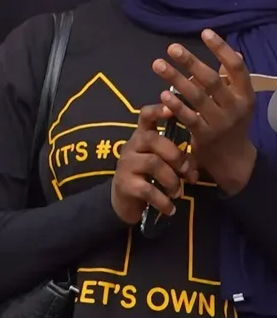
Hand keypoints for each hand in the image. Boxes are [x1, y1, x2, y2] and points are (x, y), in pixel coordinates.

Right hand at [112, 103, 191, 224]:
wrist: (124, 201)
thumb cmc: (148, 177)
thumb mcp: (164, 164)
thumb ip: (178, 159)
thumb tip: (192, 168)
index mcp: (142, 138)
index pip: (145, 117)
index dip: (156, 111)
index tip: (170, 109)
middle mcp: (131, 147)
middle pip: (153, 139)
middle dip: (175, 155)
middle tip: (186, 171)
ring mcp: (126, 165)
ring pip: (153, 163)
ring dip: (172, 179)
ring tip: (177, 193)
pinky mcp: (125, 184)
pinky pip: (148, 189)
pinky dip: (163, 201)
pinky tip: (170, 208)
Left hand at [154, 31, 259, 194]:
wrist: (232, 158)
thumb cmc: (231, 121)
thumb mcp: (238, 100)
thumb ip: (232, 79)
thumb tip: (234, 52)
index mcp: (246, 95)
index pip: (237, 68)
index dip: (222, 49)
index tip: (205, 32)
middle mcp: (235, 107)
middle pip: (212, 81)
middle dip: (192, 62)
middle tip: (172, 48)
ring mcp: (220, 122)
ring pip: (197, 97)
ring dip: (176, 79)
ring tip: (158, 64)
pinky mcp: (205, 136)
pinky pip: (189, 118)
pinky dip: (176, 105)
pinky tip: (163, 94)